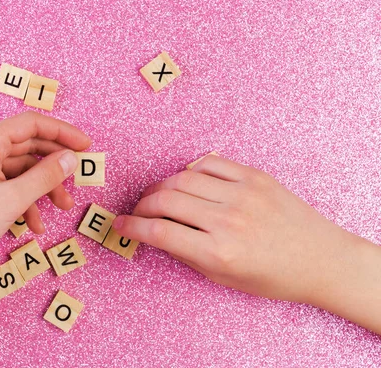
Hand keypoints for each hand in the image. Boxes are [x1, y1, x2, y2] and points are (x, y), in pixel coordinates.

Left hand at [0, 111, 90, 274]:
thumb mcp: (13, 199)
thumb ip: (46, 175)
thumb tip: (71, 158)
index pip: (32, 124)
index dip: (63, 133)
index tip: (86, 147)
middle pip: (27, 147)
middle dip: (54, 168)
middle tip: (76, 183)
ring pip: (19, 169)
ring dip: (41, 188)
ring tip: (60, 210)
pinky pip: (5, 183)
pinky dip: (23, 199)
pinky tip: (34, 224)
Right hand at [113, 154, 361, 303]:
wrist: (320, 259)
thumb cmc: (273, 276)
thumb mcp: (223, 278)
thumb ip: (187, 254)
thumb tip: (156, 233)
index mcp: (219, 253)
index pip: (158, 232)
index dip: (131, 226)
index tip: (120, 224)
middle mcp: (228, 220)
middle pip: (164, 200)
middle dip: (141, 205)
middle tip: (138, 211)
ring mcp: (242, 194)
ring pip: (182, 178)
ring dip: (161, 187)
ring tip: (158, 196)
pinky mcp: (254, 177)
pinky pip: (209, 163)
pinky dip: (190, 170)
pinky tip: (186, 181)